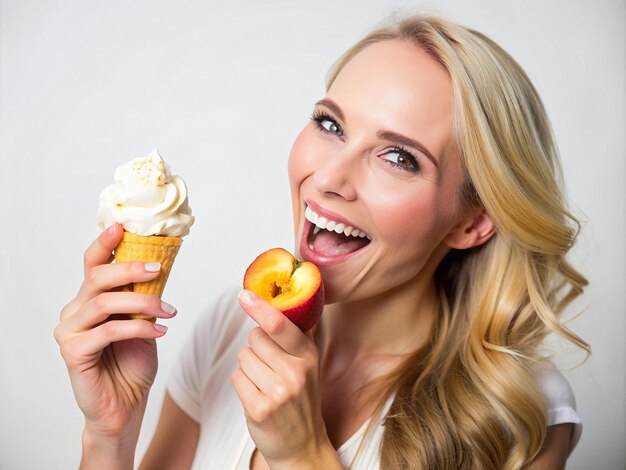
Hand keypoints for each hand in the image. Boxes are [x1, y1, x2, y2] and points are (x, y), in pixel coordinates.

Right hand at [54, 224, 176, 460]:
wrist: (125, 404)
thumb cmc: (133, 362)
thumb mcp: (142, 321)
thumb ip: (142, 296)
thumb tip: (159, 265)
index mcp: (90, 299)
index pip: (92, 264)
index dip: (104, 243)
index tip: (122, 225)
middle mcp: (75, 310)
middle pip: (97, 277)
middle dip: (130, 268)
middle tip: (158, 268)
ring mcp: (70, 331)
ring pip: (104, 302)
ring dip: (142, 302)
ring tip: (169, 311)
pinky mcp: (73, 352)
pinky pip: (108, 331)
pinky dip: (138, 329)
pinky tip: (159, 333)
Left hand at [232, 290, 337, 468]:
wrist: (302, 445)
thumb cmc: (300, 399)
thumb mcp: (308, 365)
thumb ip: (297, 335)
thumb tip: (282, 299)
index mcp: (308, 356)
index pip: (280, 325)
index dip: (261, 308)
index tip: (244, 295)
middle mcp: (296, 372)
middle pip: (255, 338)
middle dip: (256, 347)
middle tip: (270, 366)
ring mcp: (279, 392)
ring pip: (243, 357)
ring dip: (248, 367)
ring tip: (265, 383)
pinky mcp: (260, 409)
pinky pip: (237, 378)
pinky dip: (243, 384)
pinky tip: (258, 396)